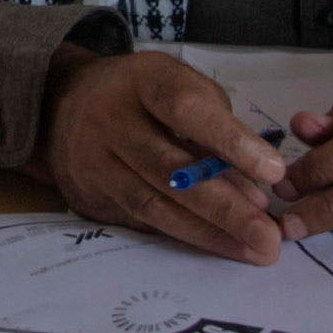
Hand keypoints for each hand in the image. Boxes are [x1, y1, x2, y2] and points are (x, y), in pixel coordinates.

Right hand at [38, 45, 292, 266]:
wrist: (59, 105)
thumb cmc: (141, 95)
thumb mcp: (177, 85)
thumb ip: (215, 126)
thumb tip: (255, 185)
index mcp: (140, 82)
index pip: (185, 109)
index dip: (229, 140)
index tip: (273, 172)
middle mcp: (109, 120)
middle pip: (169, 168)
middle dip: (225, 207)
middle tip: (270, 236)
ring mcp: (93, 161)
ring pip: (152, 204)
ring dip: (208, 232)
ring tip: (255, 250)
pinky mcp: (89, 195)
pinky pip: (141, 221)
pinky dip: (185, 235)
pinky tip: (221, 245)